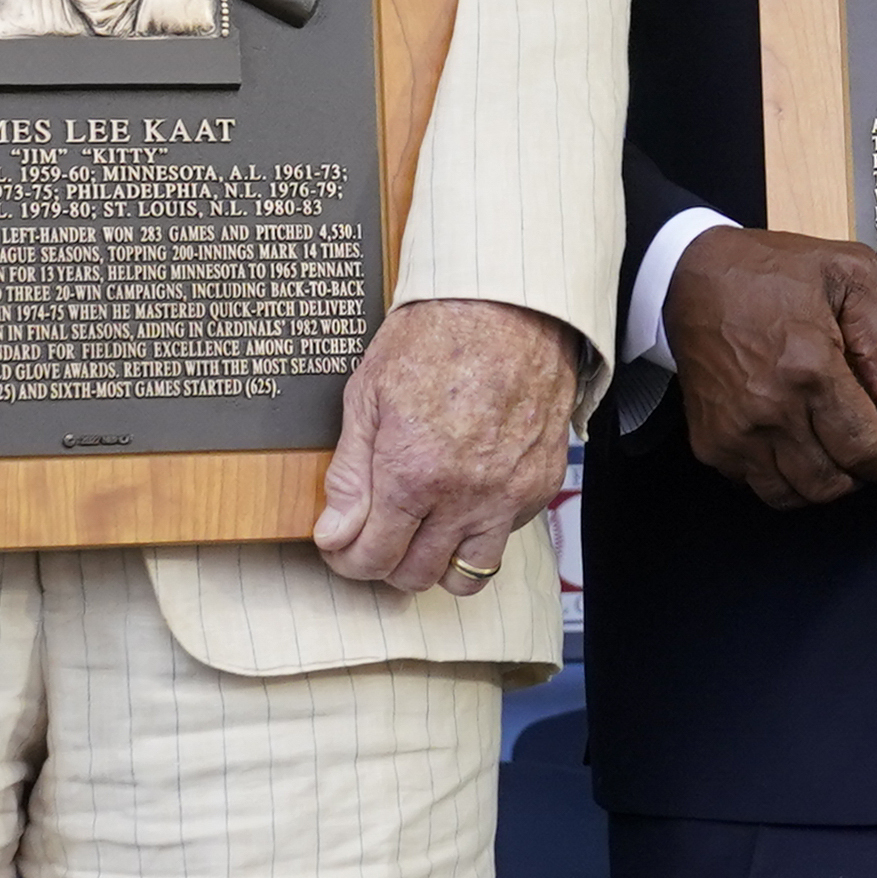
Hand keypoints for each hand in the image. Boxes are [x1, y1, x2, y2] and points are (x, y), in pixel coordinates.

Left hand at [314, 299, 580, 593]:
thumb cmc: (437, 334)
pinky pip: (507, 536)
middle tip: (375, 536)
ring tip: (422, 531)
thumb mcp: (369, 394)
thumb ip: (349, 473)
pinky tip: (464, 496)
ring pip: (468, 574)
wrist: (510, 302)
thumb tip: (334, 533)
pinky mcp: (541, 482)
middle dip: (385, 564)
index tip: (341, 545)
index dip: (346, 559)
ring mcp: (509, 493)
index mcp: (414, 473)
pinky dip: (481, 530)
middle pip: (416, 575)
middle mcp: (466, 495)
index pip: (371, 557)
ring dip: (437, 562)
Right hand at [663, 227, 876, 509]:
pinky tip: (791, 448)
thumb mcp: (849, 273)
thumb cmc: (766, 271)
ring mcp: (735, 431)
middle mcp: (771, 409)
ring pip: (790, 494)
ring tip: (831, 457)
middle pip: (828, 483)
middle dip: (857, 478)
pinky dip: (778, 478)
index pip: (861, 448)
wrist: (690, 274)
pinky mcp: (710, 440)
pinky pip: (753, 484)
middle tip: (865, 457)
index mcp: (810, 369)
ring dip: (818, 484)